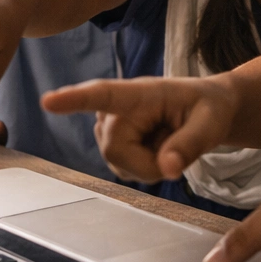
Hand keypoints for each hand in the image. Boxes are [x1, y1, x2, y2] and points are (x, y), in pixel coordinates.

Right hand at [41, 77, 239, 182]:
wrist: (208, 110)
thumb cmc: (210, 108)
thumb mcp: (212, 123)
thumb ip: (191, 144)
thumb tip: (167, 169)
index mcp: (142, 92)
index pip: (105, 94)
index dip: (75, 99)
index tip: (48, 101)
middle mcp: (118, 106)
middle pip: (115, 149)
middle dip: (148, 164)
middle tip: (177, 154)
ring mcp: (111, 125)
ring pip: (119, 163)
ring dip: (149, 165)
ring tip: (168, 142)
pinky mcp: (112, 142)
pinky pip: (123, 169)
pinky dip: (145, 168)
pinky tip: (157, 148)